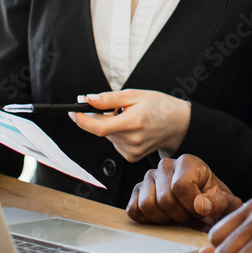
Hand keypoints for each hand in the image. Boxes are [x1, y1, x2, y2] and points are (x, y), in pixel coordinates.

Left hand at [69, 89, 191, 162]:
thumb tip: (87, 100)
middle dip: (99, 117)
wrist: (179, 124)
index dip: (82, 120)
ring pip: (108, 136)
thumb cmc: (159, 106)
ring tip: (129, 117)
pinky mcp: (132, 157)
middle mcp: (132, 141)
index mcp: (133, 122)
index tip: (73, 110)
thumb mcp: (135, 95)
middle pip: (102, 130)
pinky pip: (115, 143)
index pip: (98, 127)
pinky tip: (132, 128)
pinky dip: (118, 134)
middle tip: (111, 106)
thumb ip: (109, 99)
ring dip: (111, 125)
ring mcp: (132, 152)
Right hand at [127, 154, 242, 228]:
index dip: (191, 206)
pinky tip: (163, 217)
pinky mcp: (137, 191)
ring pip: (147, 205)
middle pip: (164, 199)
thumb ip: (219, 203)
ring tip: (177, 216)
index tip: (200, 210)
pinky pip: (134, 210)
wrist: (203, 208)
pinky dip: (148, 220)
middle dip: (179, 216)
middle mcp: (166, 165)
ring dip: (164, 219)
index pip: (181, 187)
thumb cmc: (215, 204)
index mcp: (188, 162)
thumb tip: (200, 205)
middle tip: (189, 216)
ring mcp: (149, 177)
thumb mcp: (226, 204)